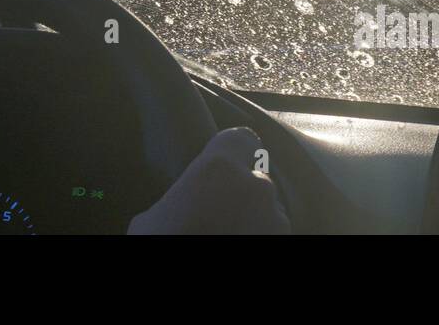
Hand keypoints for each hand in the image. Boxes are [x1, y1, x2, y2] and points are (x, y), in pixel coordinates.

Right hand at [127, 126, 290, 233]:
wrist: (179, 299)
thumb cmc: (159, 245)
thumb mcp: (153, 216)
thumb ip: (180, 198)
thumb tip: (183, 205)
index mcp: (218, 168)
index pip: (241, 139)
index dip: (234, 151)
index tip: (226, 164)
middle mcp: (255, 187)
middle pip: (257, 180)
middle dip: (243, 195)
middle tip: (220, 216)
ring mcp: (275, 222)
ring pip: (271, 213)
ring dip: (256, 221)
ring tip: (231, 236)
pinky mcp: (285, 244)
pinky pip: (274, 235)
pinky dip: (262, 237)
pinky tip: (242, 245)